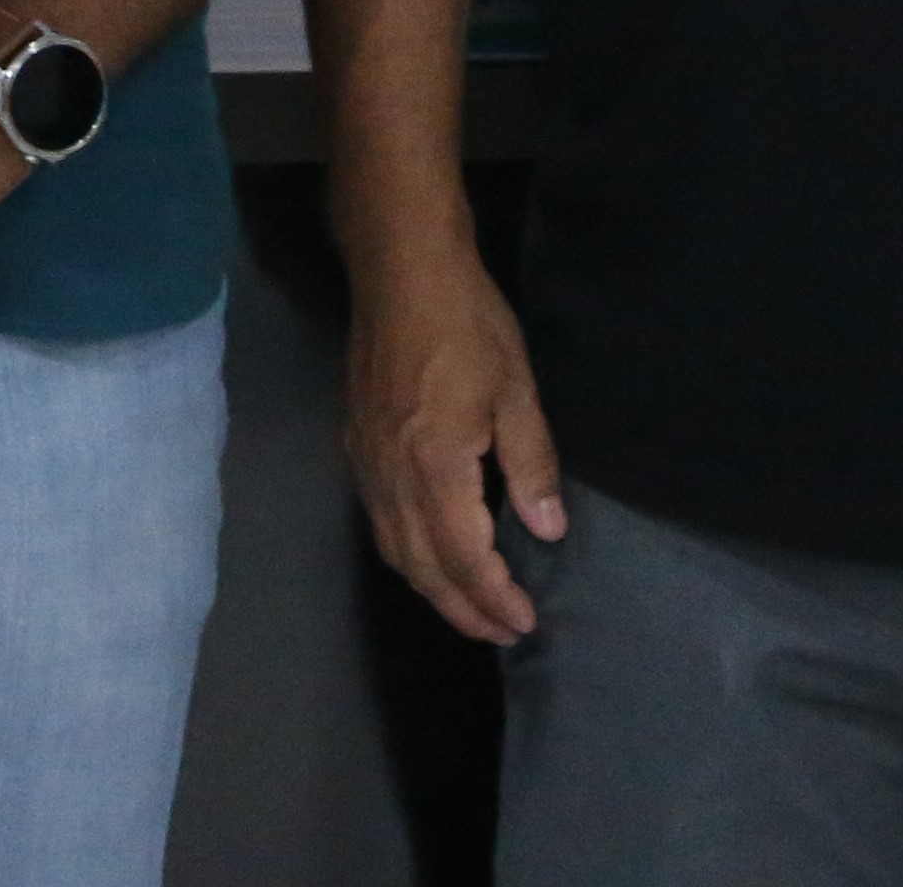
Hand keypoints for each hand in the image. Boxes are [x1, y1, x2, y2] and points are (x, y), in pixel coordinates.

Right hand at [339, 225, 563, 643]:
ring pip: (394, 550)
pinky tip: (430, 554)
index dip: (494, 598)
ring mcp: (366, 462)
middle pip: (422, 567)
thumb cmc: (468, 323)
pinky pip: (379, 522)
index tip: (524, 622)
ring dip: (432, 589)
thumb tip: (546, 530)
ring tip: (470, 608)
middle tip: (502, 632)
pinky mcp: (355, 444)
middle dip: (462, 609)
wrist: (401, 269)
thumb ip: (531, 465)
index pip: (464, 558)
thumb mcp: (516, 390)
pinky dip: (407, 555)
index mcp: (435, 466)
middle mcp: (391, 477)